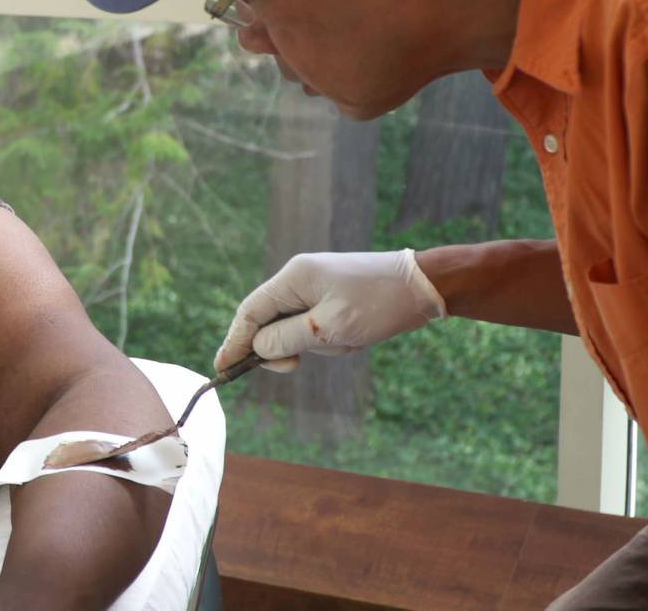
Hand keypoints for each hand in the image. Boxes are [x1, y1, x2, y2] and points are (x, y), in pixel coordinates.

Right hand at [215, 250, 445, 373]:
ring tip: (349, 341)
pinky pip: (317, 326)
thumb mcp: (329, 328)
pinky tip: (357, 338)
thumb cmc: (379, 303)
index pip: (250, 312)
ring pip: (296, 328)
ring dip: (317, 345)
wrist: (426, 286)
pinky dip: (331, 340)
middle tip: (295, 367)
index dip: (234, 341)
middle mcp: (299, 278)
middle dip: (284, 348)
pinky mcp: (332, 297)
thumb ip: (287, 339)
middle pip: (269, 321)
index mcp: (293, 278)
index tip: (222, 369)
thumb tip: (257, 347)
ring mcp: (317, 286)